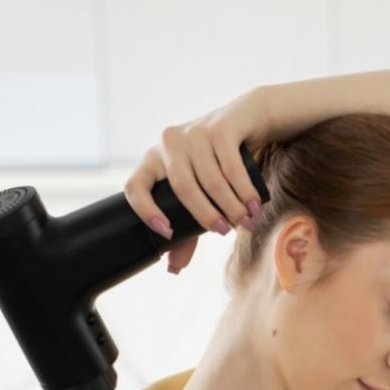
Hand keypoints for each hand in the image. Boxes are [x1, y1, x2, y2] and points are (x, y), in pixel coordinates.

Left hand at [123, 87, 272, 274]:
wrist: (250, 120)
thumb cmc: (220, 163)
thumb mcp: (202, 194)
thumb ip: (187, 229)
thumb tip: (174, 269)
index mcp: (155, 159)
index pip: (135, 186)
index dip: (146, 211)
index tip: (168, 232)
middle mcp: (169, 143)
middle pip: (182, 188)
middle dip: (206, 215)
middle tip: (225, 231)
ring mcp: (194, 132)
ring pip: (211, 180)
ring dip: (232, 206)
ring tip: (247, 221)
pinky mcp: (221, 127)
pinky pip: (231, 166)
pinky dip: (244, 191)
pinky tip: (253, 205)